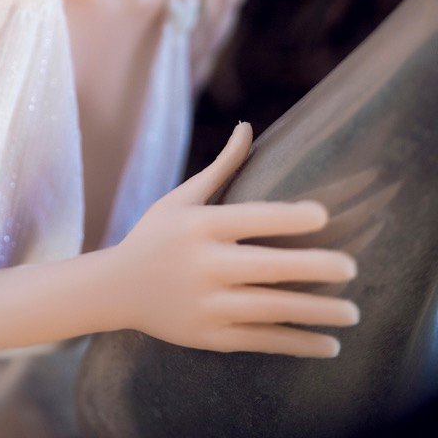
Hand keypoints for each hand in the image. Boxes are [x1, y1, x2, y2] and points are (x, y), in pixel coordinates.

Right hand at [109, 122, 359, 356]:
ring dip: (315, 312)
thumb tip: (247, 126)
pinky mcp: (211, 337)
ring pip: (271, 309)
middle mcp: (204, 265)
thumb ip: (222, 167)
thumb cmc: (156, 235)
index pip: (250, 218)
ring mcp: (207, 304)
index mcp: (199, 226)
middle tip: (351, 267)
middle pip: (266, 267)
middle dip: (311, 267)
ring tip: (352, 312)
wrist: (116, 289)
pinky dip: (298, 343)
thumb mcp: (182, 198)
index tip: (323, 215)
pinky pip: (262, 341)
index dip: (286, 217)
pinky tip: (330, 343)